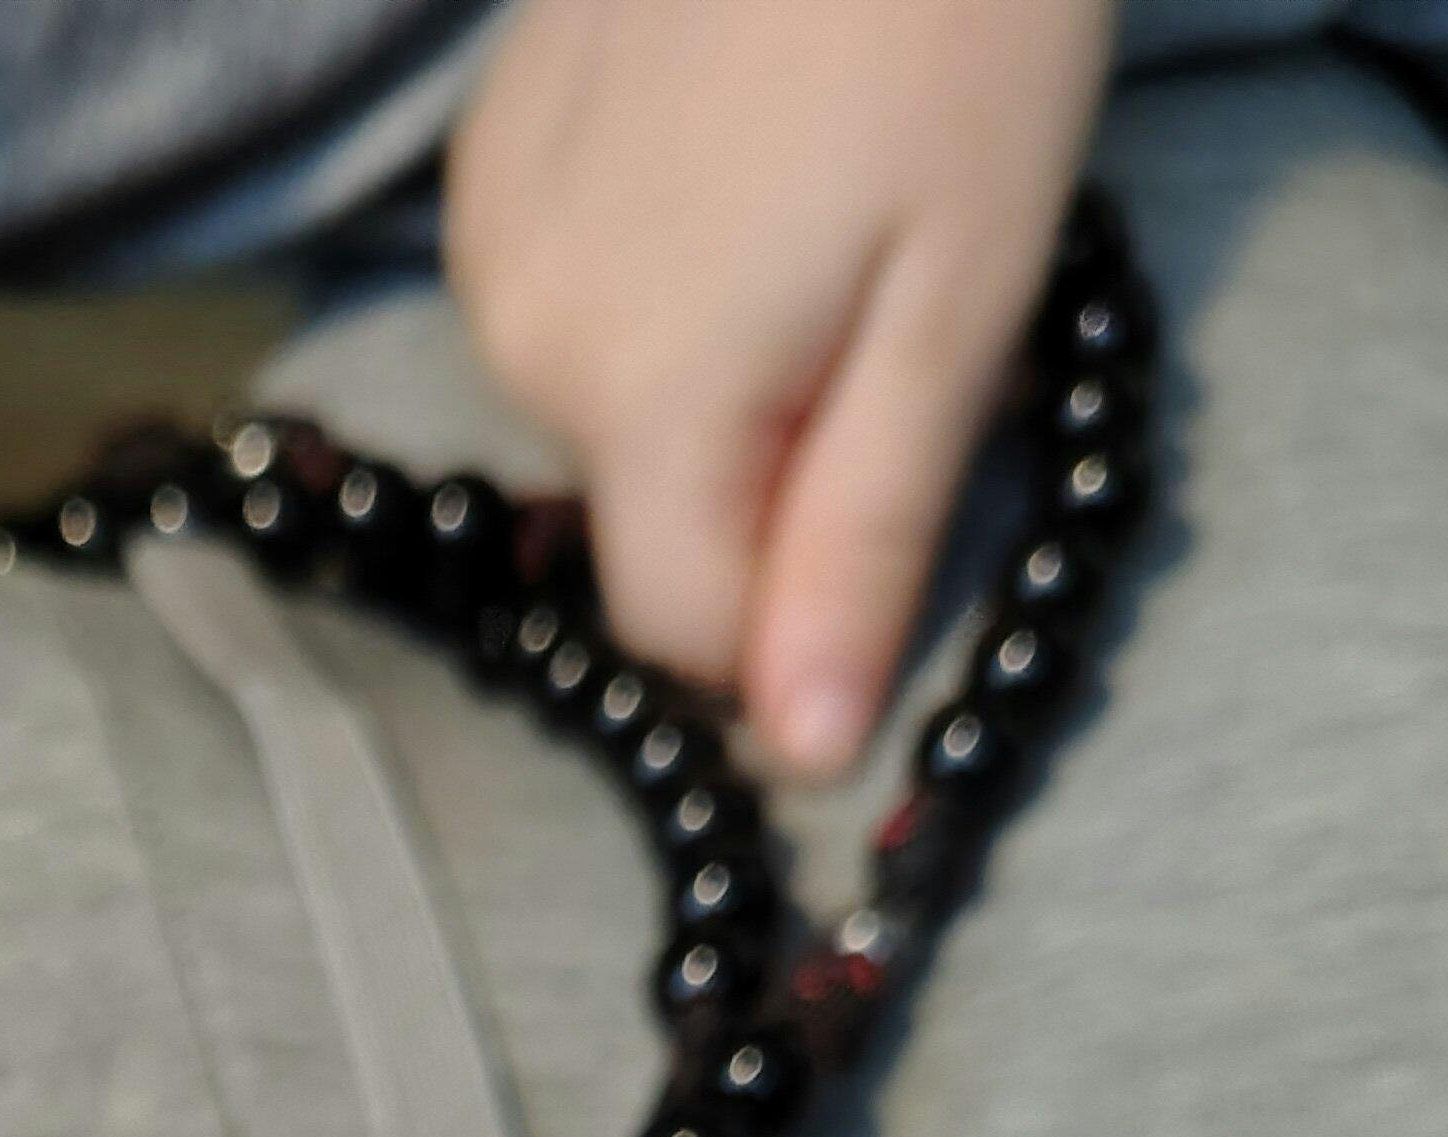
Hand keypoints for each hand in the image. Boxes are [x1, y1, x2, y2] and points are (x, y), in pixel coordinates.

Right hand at [448, 0, 1115, 770]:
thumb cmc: (958, 28)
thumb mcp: (961, 306)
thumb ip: (866, 539)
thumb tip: (807, 753)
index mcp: (648, 398)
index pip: (693, 635)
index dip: (803, 605)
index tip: (900, 478)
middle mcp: (526, 341)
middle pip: (656, 525)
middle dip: (771, 474)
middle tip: (887, 298)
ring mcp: (488, 246)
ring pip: (616, 421)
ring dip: (720, 377)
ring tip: (818, 211)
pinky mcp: (486, 167)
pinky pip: (577, 310)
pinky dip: (665, 283)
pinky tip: (738, 159)